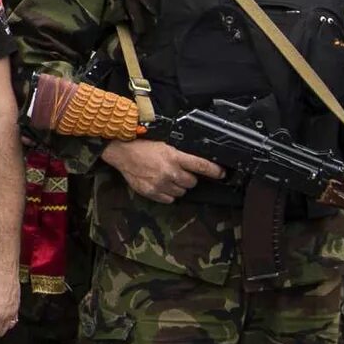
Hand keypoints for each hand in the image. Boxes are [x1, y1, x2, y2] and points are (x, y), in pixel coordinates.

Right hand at [101, 137, 224, 203]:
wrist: (121, 152)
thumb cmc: (142, 145)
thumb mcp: (164, 143)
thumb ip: (179, 154)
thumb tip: (195, 162)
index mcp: (174, 157)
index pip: (202, 166)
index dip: (215, 171)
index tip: (222, 174)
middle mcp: (170, 172)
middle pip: (192, 182)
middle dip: (189, 178)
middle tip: (180, 172)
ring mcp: (160, 184)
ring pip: (181, 192)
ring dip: (178, 186)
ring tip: (169, 178)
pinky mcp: (152, 192)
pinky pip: (169, 199)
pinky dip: (168, 194)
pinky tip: (162, 185)